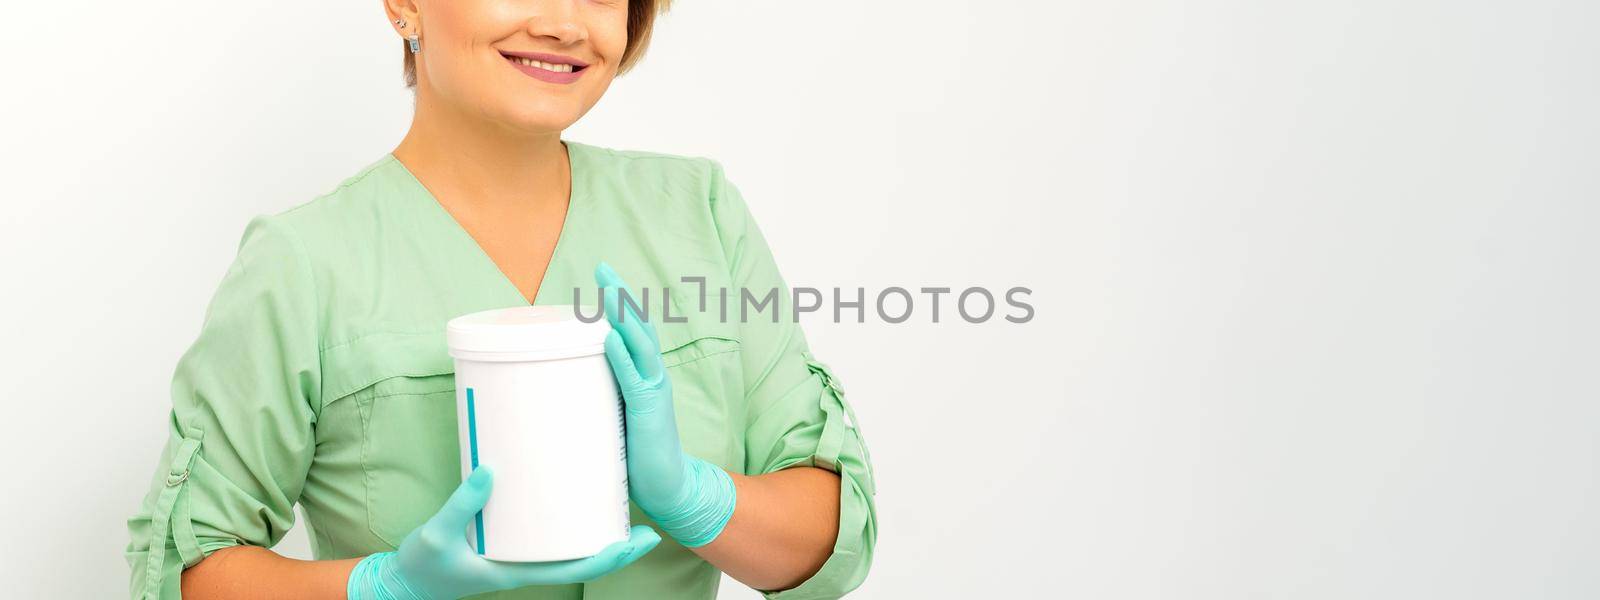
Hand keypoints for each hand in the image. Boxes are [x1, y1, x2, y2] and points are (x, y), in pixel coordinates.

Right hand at [347, 467, 660, 599]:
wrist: (405, 582)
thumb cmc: (424, 566)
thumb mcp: (439, 534)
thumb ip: (462, 504)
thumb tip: (489, 470)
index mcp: (521, 570)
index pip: (582, 566)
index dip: (616, 555)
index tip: (644, 537)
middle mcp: (528, 563)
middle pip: (586, 555)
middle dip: (619, 542)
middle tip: (648, 515)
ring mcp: (520, 554)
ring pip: (570, 545)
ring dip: (598, 528)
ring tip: (622, 499)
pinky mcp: (508, 541)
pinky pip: (547, 533)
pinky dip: (567, 518)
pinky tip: (576, 495)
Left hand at [596, 261, 736, 547]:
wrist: (670, 486)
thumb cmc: (640, 455)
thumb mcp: (616, 417)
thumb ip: (600, 397)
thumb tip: (565, 384)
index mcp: (646, 376)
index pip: (633, 332)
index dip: (619, 305)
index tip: (601, 279)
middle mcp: (653, 377)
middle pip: (639, 327)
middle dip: (620, 297)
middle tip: (602, 269)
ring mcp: (654, 391)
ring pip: (640, 344)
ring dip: (623, 316)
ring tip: (607, 292)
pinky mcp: (648, 411)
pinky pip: (633, 378)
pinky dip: (621, 355)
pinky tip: (610, 336)